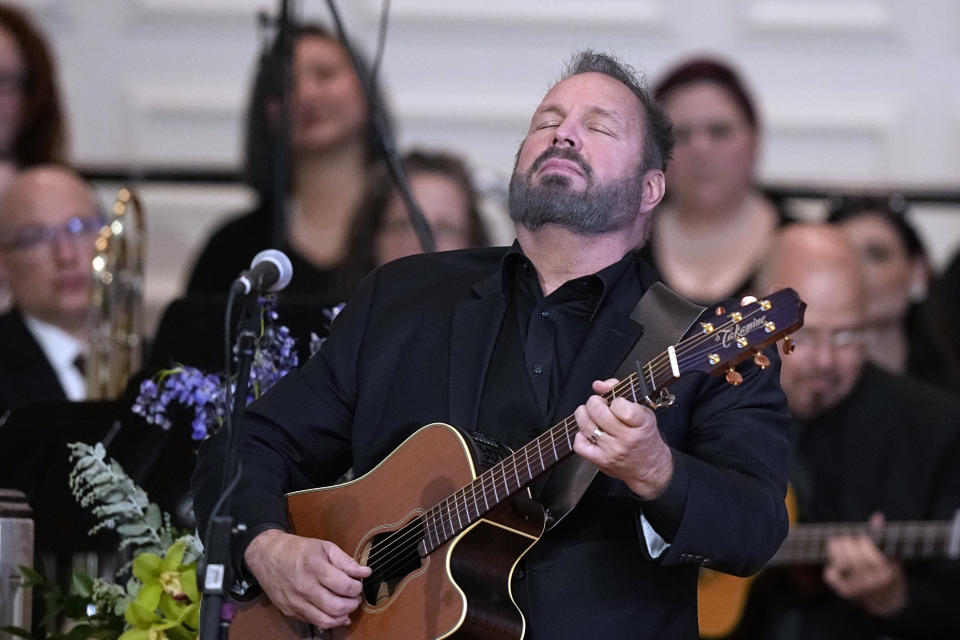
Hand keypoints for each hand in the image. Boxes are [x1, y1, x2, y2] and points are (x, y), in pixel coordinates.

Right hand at [244, 529, 371, 628]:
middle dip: (353, 604)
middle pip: (337, 607)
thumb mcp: (324, 547)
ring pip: (326, 620)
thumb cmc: (298, 549)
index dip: (357, 588)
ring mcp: (296, 602)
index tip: (358, 583)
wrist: (266, 556)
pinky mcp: (290, 611)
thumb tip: (365, 572)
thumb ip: (346, 561)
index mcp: (315, 567)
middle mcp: (304, 587)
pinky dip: (329, 621)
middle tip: (355, 597)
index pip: (345, 586)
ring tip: (347, 606)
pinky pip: (314, 622)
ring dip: (343, 616)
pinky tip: (335, 614)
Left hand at [573, 378, 673, 499]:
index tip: (616, 402)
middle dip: (594, 402)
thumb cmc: (645, 436)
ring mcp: (612, 451)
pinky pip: (580, 444)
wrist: (650, 468)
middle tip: (598, 404)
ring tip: (590, 414)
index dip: (614, 399)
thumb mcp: (642, 412)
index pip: (620, 405)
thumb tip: (598, 385)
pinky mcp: (600, 461)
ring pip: (586, 425)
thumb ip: (620, 392)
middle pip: (598, 412)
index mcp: (641, 423)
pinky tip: (589, 432)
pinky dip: (580, 435)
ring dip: (583, 414)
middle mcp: (627, 438)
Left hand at [822, 513, 907, 617]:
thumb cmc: (891, 575)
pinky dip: (832, 566)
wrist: (888, 605)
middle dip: (849, 542)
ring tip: (843, 547)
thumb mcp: (893, 557)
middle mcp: (871, 581)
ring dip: (838, 550)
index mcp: (886, 571)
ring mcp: (857, 588)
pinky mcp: (844, 593)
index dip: (862, 538)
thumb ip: (883, 537)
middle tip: (852, 542)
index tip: (864, 538)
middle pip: (850, 550)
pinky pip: (829, 574)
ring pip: (838, 560)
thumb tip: (877, 516)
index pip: (866, 545)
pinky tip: (839, 563)